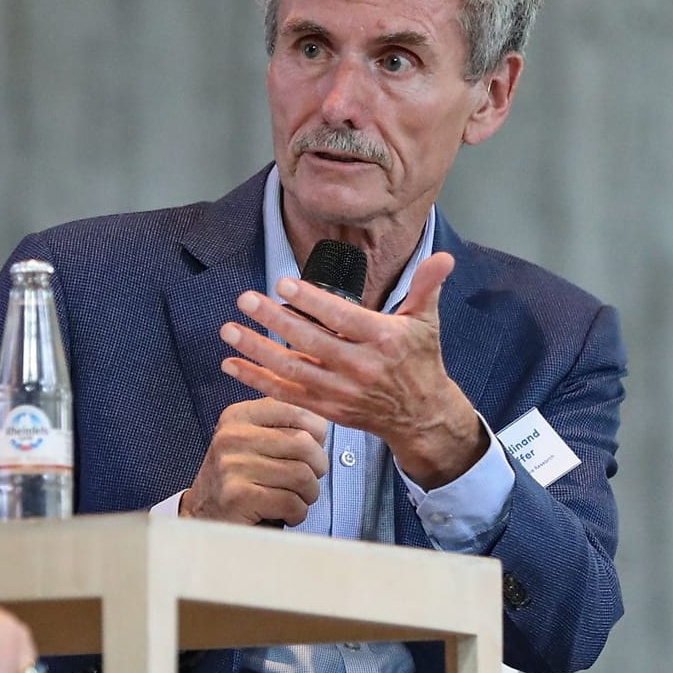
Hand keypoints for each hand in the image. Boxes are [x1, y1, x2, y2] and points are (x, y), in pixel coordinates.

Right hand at [181, 398, 329, 524]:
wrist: (204, 517)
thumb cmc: (238, 480)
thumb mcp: (252, 442)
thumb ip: (283, 426)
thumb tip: (326, 423)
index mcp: (238, 416)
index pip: (296, 410)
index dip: (316, 434)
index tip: (308, 452)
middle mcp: (232, 436)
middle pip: (305, 444)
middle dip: (317, 468)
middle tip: (306, 481)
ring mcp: (233, 466)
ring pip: (302, 475)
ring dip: (308, 494)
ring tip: (294, 499)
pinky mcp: (238, 496)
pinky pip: (292, 502)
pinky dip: (297, 514)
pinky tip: (284, 514)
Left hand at [217, 250, 485, 487]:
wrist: (421, 415)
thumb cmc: (419, 361)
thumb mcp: (426, 321)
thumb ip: (426, 287)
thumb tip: (443, 257)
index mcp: (383, 340)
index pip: (341, 317)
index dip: (311, 301)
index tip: (282, 283)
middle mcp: (360, 367)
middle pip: (310, 342)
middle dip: (274, 320)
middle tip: (245, 299)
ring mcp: (341, 391)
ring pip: (292, 369)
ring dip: (256, 349)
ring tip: (229, 330)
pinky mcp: (327, 409)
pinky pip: (286, 394)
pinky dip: (256, 380)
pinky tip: (232, 363)